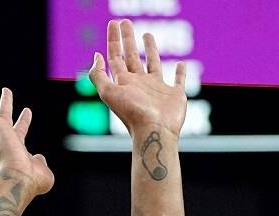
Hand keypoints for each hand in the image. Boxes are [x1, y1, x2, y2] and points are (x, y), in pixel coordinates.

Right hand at [0, 86, 53, 196]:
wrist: (20, 180)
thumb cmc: (32, 180)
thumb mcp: (42, 171)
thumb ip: (40, 163)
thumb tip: (38, 158)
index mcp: (18, 150)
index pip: (20, 131)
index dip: (24, 121)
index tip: (27, 110)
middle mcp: (7, 140)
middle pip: (4, 117)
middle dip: (6, 104)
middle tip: (6, 91)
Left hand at [89, 20, 186, 136]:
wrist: (154, 130)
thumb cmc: (132, 113)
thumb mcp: (108, 92)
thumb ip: (98, 75)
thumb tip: (97, 55)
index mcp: (124, 83)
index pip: (116, 56)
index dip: (113, 39)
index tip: (113, 22)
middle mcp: (139, 84)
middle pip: (132, 56)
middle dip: (128, 39)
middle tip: (126, 22)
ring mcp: (157, 90)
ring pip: (153, 64)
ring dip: (150, 50)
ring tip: (147, 34)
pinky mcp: (174, 95)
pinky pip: (178, 80)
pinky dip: (181, 73)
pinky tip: (181, 64)